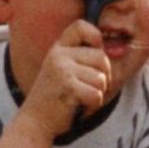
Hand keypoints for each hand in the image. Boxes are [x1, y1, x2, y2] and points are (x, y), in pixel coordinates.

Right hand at [17, 19, 112, 133]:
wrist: (35, 121)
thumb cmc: (55, 98)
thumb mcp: (63, 69)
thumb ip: (82, 58)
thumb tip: (113, 50)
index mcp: (58, 48)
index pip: (81, 26)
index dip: (96, 37)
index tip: (95, 53)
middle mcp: (59, 54)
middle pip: (101, 57)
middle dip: (103, 77)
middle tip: (89, 88)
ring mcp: (62, 69)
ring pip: (101, 78)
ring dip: (97, 93)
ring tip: (80, 97)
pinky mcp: (68, 86)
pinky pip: (97, 94)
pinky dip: (93, 105)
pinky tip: (78, 106)